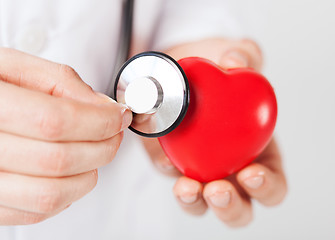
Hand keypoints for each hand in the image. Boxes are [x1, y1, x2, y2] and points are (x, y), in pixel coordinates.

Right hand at [0, 48, 131, 224]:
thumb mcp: (15, 68)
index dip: (98, 121)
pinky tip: (73, 171)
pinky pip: (39, 212)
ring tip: (97, 151)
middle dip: (103, 146)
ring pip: (52, 194)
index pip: (54, 122)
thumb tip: (103, 106)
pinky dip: (69, 193)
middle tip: (115, 131)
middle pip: (58, 161)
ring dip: (89, 174)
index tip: (119, 115)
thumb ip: (61, 82)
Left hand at [142, 38, 286, 226]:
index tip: (251, 173)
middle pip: (236, 207)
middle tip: (217, 189)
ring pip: (199, 202)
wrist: (182, 65)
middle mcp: (227, 167)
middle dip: (229, 206)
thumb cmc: (218, 68)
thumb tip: (235, 59)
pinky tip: (164, 158)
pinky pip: (167, 173)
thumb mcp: (235, 56)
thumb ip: (245, 55)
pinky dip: (166, 169)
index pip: (271, 184)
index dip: (266, 187)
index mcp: (256, 152)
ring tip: (186, 188)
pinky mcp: (168, 159)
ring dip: (194, 201)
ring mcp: (197, 167)